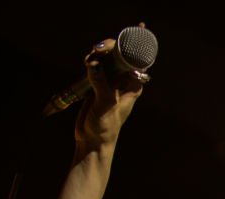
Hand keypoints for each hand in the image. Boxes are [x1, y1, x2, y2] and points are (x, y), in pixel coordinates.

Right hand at [74, 23, 148, 149]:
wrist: (91, 140)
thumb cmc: (106, 126)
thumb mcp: (105, 104)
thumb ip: (101, 83)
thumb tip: (94, 64)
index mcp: (133, 85)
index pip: (137, 60)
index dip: (135, 45)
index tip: (135, 32)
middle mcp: (123, 80)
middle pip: (119, 54)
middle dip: (109, 47)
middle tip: (98, 50)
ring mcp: (110, 80)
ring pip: (106, 57)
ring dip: (97, 53)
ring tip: (90, 59)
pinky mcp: (96, 82)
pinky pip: (94, 65)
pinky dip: (90, 60)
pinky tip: (87, 63)